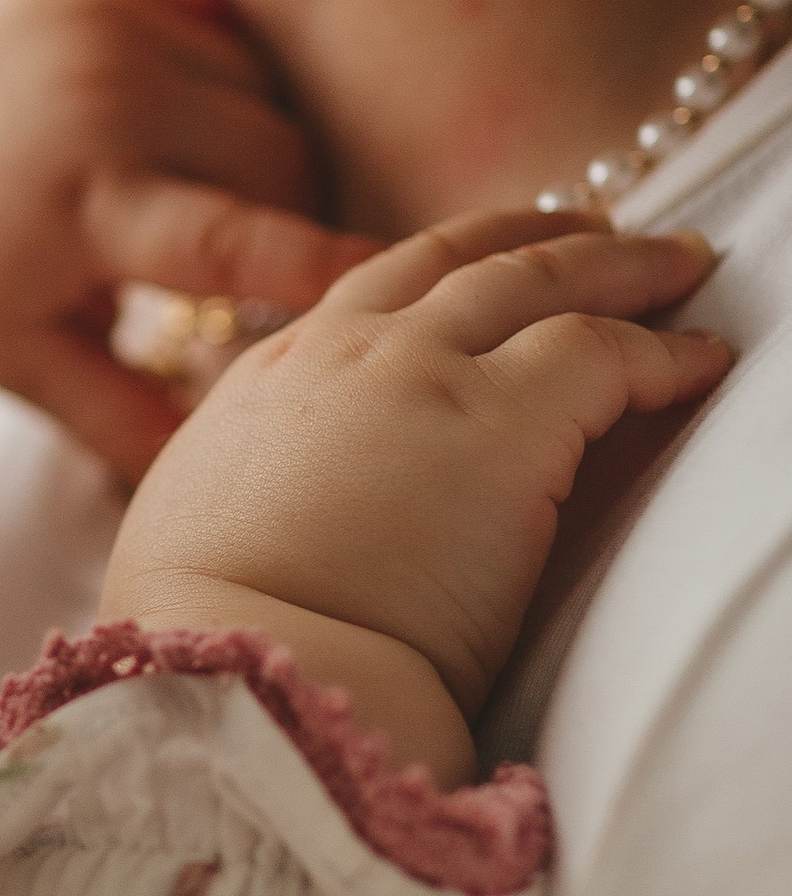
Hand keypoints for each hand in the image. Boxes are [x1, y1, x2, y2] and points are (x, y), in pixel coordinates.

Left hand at [0, 0, 374, 481]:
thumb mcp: (22, 360)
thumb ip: (131, 421)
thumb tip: (232, 480)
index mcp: (83, 202)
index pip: (234, 235)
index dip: (327, 259)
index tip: (411, 273)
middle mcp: (100, 94)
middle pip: (283, 155)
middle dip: (285, 212)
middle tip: (229, 263)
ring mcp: (104, 17)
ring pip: (270, 89)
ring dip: (257, 144)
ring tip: (186, 190)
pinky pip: (232, 23)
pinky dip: (227, 74)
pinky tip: (172, 120)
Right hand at [104, 213, 730, 782]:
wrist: (242, 668)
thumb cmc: (215, 644)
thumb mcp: (192, 536)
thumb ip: (246, 499)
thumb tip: (273, 529)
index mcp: (268, 384)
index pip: (369, 296)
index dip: (440, 275)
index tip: (484, 268)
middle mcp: (345, 352)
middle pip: (458, 259)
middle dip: (533, 235)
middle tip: (594, 227)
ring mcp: (425, 371)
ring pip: (543, 277)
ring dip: (618, 265)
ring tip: (677, 264)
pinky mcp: (507, 419)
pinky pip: (609, 353)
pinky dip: (665, 350)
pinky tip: (702, 360)